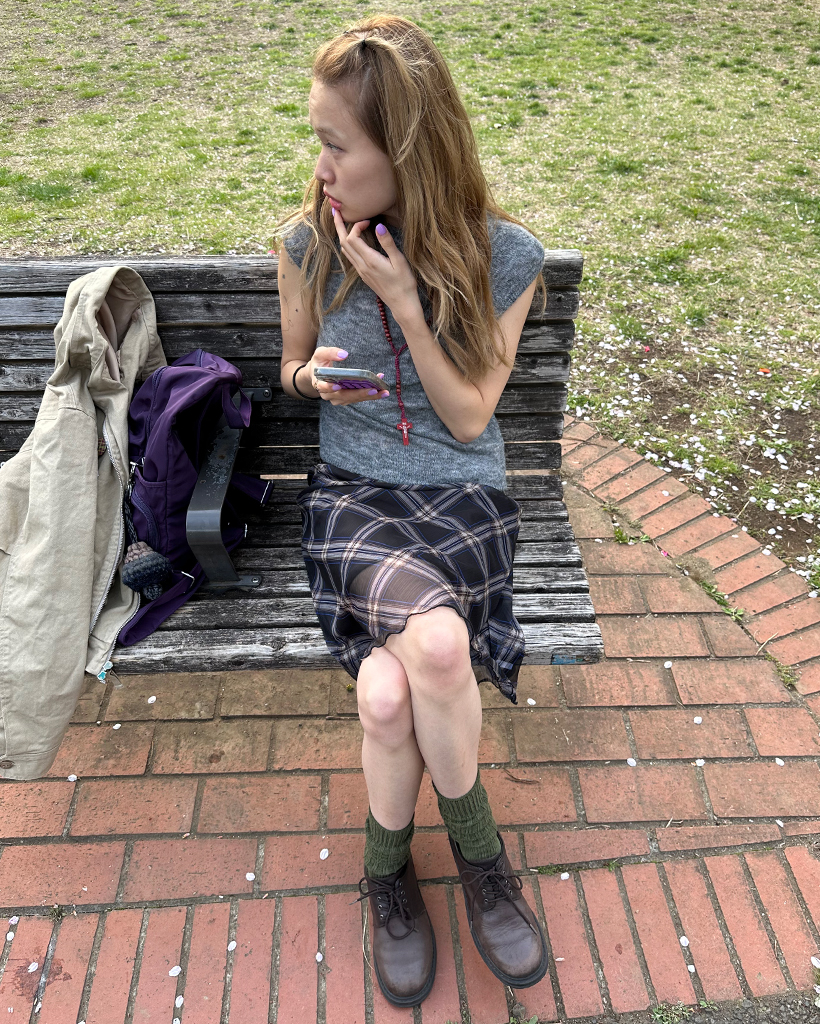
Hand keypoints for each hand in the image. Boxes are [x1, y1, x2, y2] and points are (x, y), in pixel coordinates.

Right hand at [306, 346, 389, 405]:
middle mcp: (328, 394)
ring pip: (353, 399)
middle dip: (359, 393)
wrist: (318, 374)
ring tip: (382, 391)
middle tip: (373, 390)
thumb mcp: (320, 354)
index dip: (330, 387)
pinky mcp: (346, 399)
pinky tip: (381, 390)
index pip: (323, 387)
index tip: (338, 385)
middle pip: (343, 396)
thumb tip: (344, 354)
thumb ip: (330, 353)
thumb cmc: (319, 363)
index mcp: (319, 383)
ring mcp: (337, 399)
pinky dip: (370, 394)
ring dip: (368, 396)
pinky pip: (358, 398)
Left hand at [331, 208, 421, 323]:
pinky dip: (349, 244)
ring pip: (345, 250)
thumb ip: (387, 243)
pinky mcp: (364, 275)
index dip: (357, 225)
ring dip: (342, 235)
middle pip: (343, 242)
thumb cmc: (404, 283)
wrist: (402, 304)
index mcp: (370, 261)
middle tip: (335, 211)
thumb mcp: (399, 261)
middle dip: (338, 226)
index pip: (353, 237)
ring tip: (341, 222)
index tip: (369, 220)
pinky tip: (354, 240)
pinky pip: (351, 257)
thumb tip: (378, 226)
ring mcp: (361, 271)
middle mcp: (362, 266)